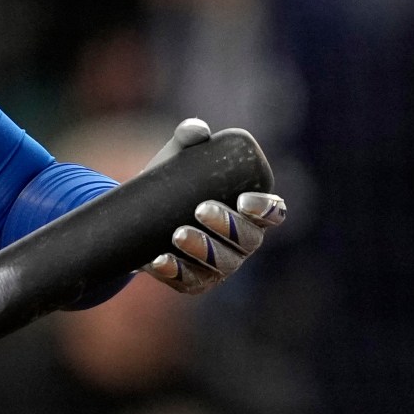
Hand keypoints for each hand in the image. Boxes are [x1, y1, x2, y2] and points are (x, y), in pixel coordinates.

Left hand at [138, 119, 286, 294]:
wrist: (139, 214)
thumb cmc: (175, 180)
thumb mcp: (181, 157)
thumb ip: (191, 136)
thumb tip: (197, 130)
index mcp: (252, 211)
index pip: (274, 213)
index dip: (265, 209)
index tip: (243, 199)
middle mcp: (244, 242)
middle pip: (249, 239)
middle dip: (227, 225)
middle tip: (199, 209)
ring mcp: (222, 265)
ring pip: (222, 263)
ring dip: (202, 249)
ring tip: (177, 233)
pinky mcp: (196, 282)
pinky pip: (190, 282)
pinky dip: (174, 271)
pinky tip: (158, 260)